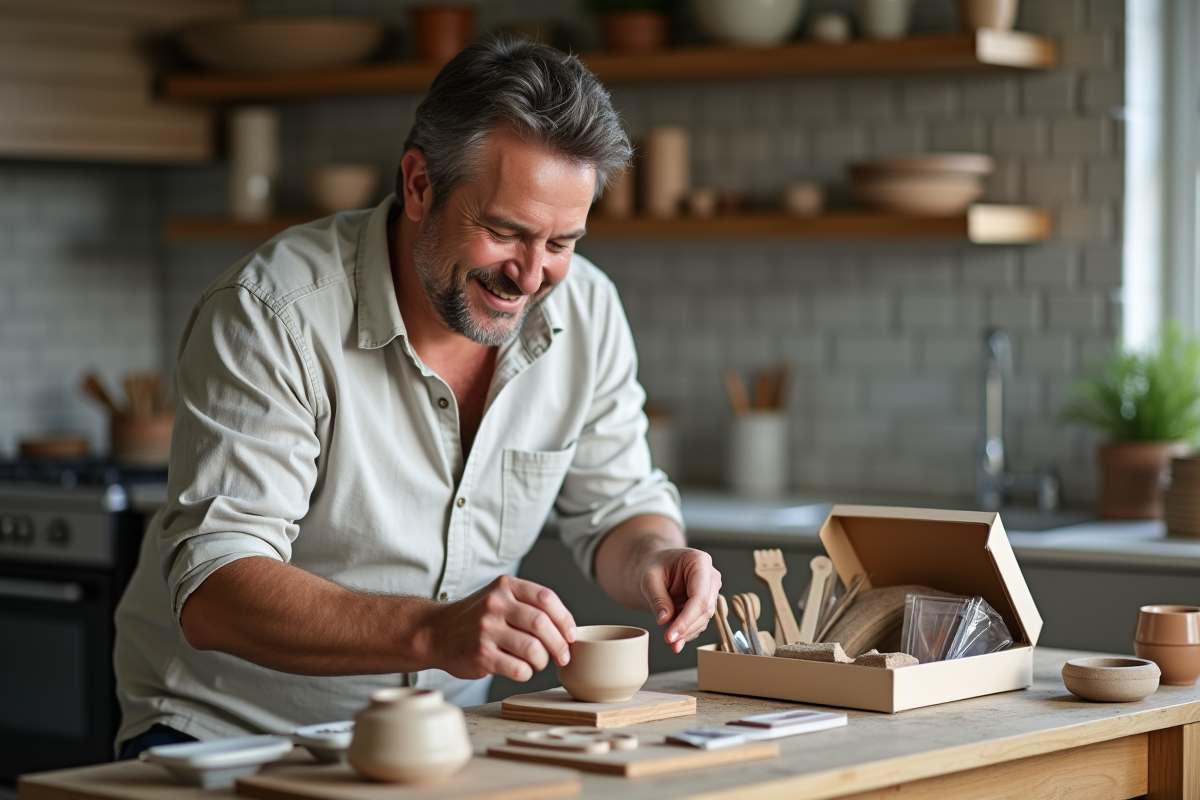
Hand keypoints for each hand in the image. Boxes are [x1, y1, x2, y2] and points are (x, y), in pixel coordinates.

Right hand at [429, 575, 575, 681]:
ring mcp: (487, 630)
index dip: (565, 619)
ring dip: (543, 661)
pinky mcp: (481, 655)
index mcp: (505, 586)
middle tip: (563, 656)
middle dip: (560, 644)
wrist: (436, 632)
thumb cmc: (477, 617)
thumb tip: (568, 628)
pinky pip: (518, 669)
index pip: (546, 598)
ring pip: (533, 650)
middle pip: (542, 625)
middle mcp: (495, 604)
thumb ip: (529, 604)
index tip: (571, 635)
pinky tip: (521, 669)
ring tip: (538, 662)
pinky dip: (527, 673)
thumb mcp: (499, 596)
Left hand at [638, 548, 720, 652]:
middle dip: (687, 628)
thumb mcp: (649, 579)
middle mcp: (710, 576)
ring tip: (671, 642)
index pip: (699, 596)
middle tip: (669, 640)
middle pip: (705, 608)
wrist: (655, 565)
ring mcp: (710, 590)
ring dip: (688, 632)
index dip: (687, 619)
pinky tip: (676, 640)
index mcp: (699, 562)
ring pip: (704, 618)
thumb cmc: (653, 566)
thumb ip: (657, 599)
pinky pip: (699, 621)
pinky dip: (688, 632)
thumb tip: (665, 620)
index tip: (671, 635)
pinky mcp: (706, 602)